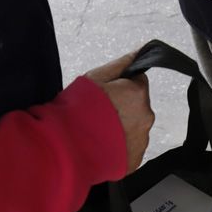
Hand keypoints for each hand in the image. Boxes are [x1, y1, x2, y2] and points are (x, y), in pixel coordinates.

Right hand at [85, 52, 154, 171]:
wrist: (65, 148)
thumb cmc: (77, 110)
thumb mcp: (95, 77)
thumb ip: (121, 64)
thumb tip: (140, 51)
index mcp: (137, 93)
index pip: (138, 82)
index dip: (121, 86)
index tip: (106, 94)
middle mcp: (146, 117)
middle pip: (138, 106)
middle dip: (122, 108)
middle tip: (99, 113)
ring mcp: (141, 141)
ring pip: (135, 128)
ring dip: (122, 128)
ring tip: (98, 131)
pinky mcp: (134, 160)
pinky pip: (130, 149)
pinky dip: (119, 147)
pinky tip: (102, 145)